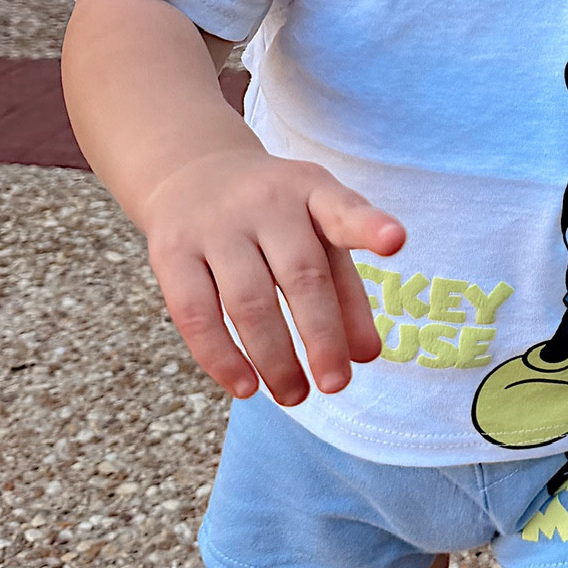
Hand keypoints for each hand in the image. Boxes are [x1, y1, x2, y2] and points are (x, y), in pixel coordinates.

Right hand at [141, 149, 404, 405]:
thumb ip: (346, 286)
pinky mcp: (171, 252)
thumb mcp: (318, 229)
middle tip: (336, 383)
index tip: (395, 241)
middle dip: (321, 336)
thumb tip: (365, 355)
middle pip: (300, 275)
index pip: (343, 208)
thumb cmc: (276, 215)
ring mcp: (215, 226)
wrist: (194, 170)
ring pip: (248, 302)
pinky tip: (246, 387)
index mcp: (312, 191)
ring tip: (295, 396)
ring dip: (275, 358)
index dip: (370, 226)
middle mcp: (265, 202)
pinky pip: (196, 314)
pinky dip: (222, 357)